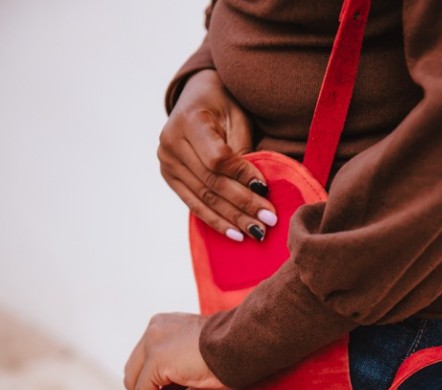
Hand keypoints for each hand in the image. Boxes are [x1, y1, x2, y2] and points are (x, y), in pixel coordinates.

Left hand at [123, 313, 232, 389]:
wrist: (244, 345)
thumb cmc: (234, 355)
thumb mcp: (203, 375)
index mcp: (165, 327)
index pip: (144, 361)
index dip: (148, 388)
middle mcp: (154, 329)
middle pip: (134, 371)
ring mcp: (153, 342)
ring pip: (134, 381)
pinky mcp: (156, 358)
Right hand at [158, 69, 277, 241]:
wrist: (196, 97)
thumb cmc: (224, 105)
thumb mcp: (237, 117)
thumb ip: (241, 150)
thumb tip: (256, 190)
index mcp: (189, 120)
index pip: (218, 158)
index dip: (242, 176)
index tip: (266, 190)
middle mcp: (171, 143)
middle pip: (211, 182)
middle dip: (243, 204)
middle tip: (269, 220)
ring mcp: (167, 163)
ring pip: (204, 198)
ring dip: (233, 219)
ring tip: (257, 232)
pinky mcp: (169, 178)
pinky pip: (194, 205)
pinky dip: (216, 221)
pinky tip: (235, 235)